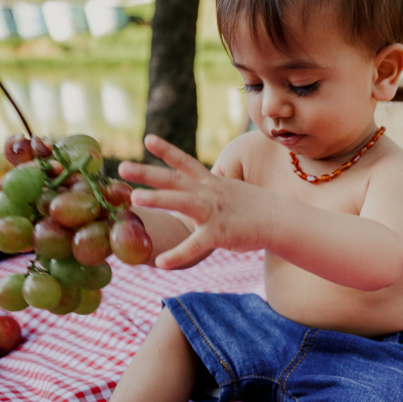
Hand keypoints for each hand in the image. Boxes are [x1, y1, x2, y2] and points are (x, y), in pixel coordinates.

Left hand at [119, 135, 271, 268]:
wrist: (280, 220)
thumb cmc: (257, 207)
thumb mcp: (235, 190)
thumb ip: (220, 183)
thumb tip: (217, 173)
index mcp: (211, 183)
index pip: (185, 162)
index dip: (166, 150)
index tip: (146, 139)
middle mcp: (209, 193)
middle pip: (174, 179)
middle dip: (147, 172)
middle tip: (122, 166)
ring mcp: (213, 212)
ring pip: (182, 202)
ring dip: (158, 199)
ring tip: (135, 199)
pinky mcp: (219, 234)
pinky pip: (195, 245)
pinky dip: (177, 255)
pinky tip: (160, 262)